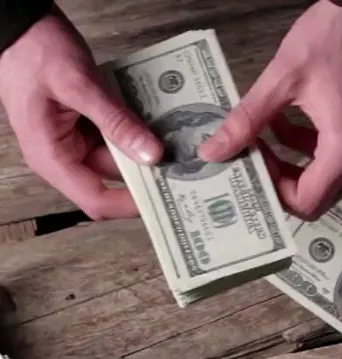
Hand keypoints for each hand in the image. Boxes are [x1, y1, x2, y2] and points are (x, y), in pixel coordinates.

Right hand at [0, 7, 162, 219]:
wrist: (18, 27)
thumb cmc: (34, 50)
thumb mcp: (78, 83)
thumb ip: (115, 120)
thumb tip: (151, 154)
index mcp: (52, 158)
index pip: (96, 199)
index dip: (130, 203)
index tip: (163, 195)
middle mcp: (62, 157)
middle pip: (110, 178)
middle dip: (142, 169)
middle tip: (178, 161)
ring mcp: (72, 143)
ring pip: (115, 156)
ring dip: (139, 145)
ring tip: (171, 134)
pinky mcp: (82, 128)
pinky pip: (111, 137)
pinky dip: (130, 129)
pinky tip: (151, 119)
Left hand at [199, 0, 341, 219]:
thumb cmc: (334, 35)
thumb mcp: (282, 78)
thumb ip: (246, 121)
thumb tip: (212, 151)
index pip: (308, 202)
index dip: (276, 193)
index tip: (255, 166)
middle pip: (317, 198)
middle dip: (281, 182)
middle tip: (254, 159)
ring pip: (325, 180)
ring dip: (292, 166)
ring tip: (263, 138)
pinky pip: (336, 159)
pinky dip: (308, 149)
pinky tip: (283, 123)